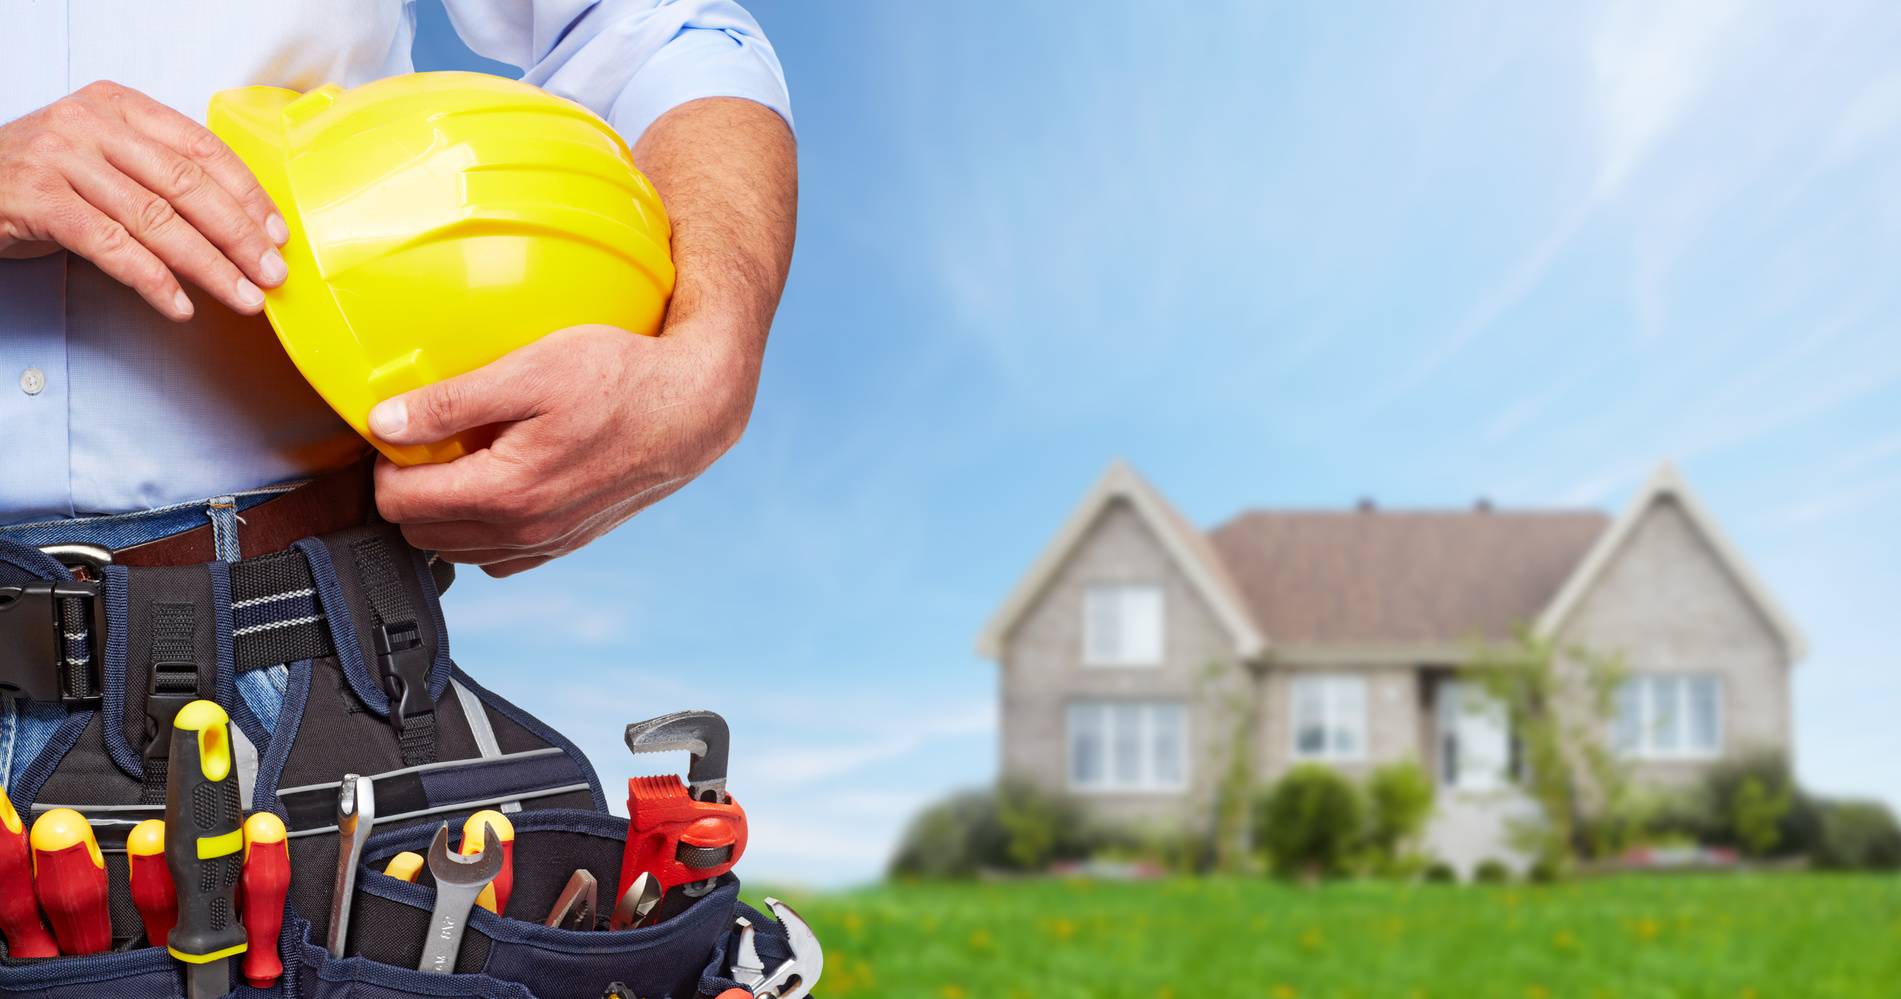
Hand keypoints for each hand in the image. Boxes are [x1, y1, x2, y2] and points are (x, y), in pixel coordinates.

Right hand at [0, 80, 287, 319]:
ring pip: (155, 219)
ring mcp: (62, 159)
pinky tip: (180, 305)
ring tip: (242, 296)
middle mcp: (91, 124)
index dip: (247, 194)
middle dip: (239, 235)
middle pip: (186, 185)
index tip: (277, 233)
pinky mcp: (39, 200)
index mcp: (120, 106)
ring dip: (208, 266)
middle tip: (271, 273)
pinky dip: (152, 281)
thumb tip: (240, 225)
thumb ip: (158, 175)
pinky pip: (111, 246)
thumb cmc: (43, 177)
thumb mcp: (103, 158)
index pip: (201, 147)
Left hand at [368, 324, 759, 576]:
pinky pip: (498, 556)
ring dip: (445, 512)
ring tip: (464, 460)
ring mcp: (547, 544)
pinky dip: (482, 529)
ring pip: (457, 550)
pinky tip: (499, 483)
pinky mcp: (566, 542)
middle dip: (410, 490)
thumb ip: (450, 402)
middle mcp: (524, 531)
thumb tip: (384, 423)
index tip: (402, 431)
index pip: (399, 502)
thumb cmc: (620, 379)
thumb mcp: (529, 370)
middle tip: (431, 442)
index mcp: (505, 492)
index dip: (386, 464)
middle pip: (420, 533)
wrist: (692, 406)